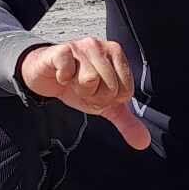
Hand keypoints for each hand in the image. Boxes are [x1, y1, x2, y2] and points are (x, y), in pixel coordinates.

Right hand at [19, 37, 151, 150]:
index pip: (126, 91)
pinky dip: (63, 79)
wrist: (44, 75)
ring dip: (78, 89)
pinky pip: (68, 69)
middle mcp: (101, 46)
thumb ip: (125, 121)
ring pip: (90, 80)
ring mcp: (81, 46)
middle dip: (94, 97)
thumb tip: (144, 143)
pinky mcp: (61, 50)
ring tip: (72, 82)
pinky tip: (61, 75)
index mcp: (117, 55)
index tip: (96, 92)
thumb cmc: (77, 86)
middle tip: (83, 89)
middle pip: (109, 87)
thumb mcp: (104, 105)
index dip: (109, 100)